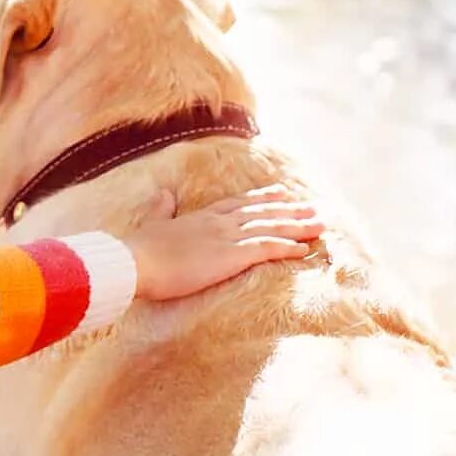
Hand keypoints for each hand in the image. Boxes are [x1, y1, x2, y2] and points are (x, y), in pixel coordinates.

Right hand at [123, 184, 323, 301]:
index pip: (238, 204)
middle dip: (290, 211)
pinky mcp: (231, 256)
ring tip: (320, 225)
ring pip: (270, 228)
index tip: (282, 194)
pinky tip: (304, 249)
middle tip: (313, 208)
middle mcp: (218, 223)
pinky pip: (267, 249)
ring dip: (298, 227)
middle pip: (262, 213)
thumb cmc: (139, 250)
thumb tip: (164, 193)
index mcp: (201, 216)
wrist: (135, 262)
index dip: (262, 199)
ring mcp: (226, 237)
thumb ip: (161, 209)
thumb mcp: (151, 224)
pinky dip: (287, 247)